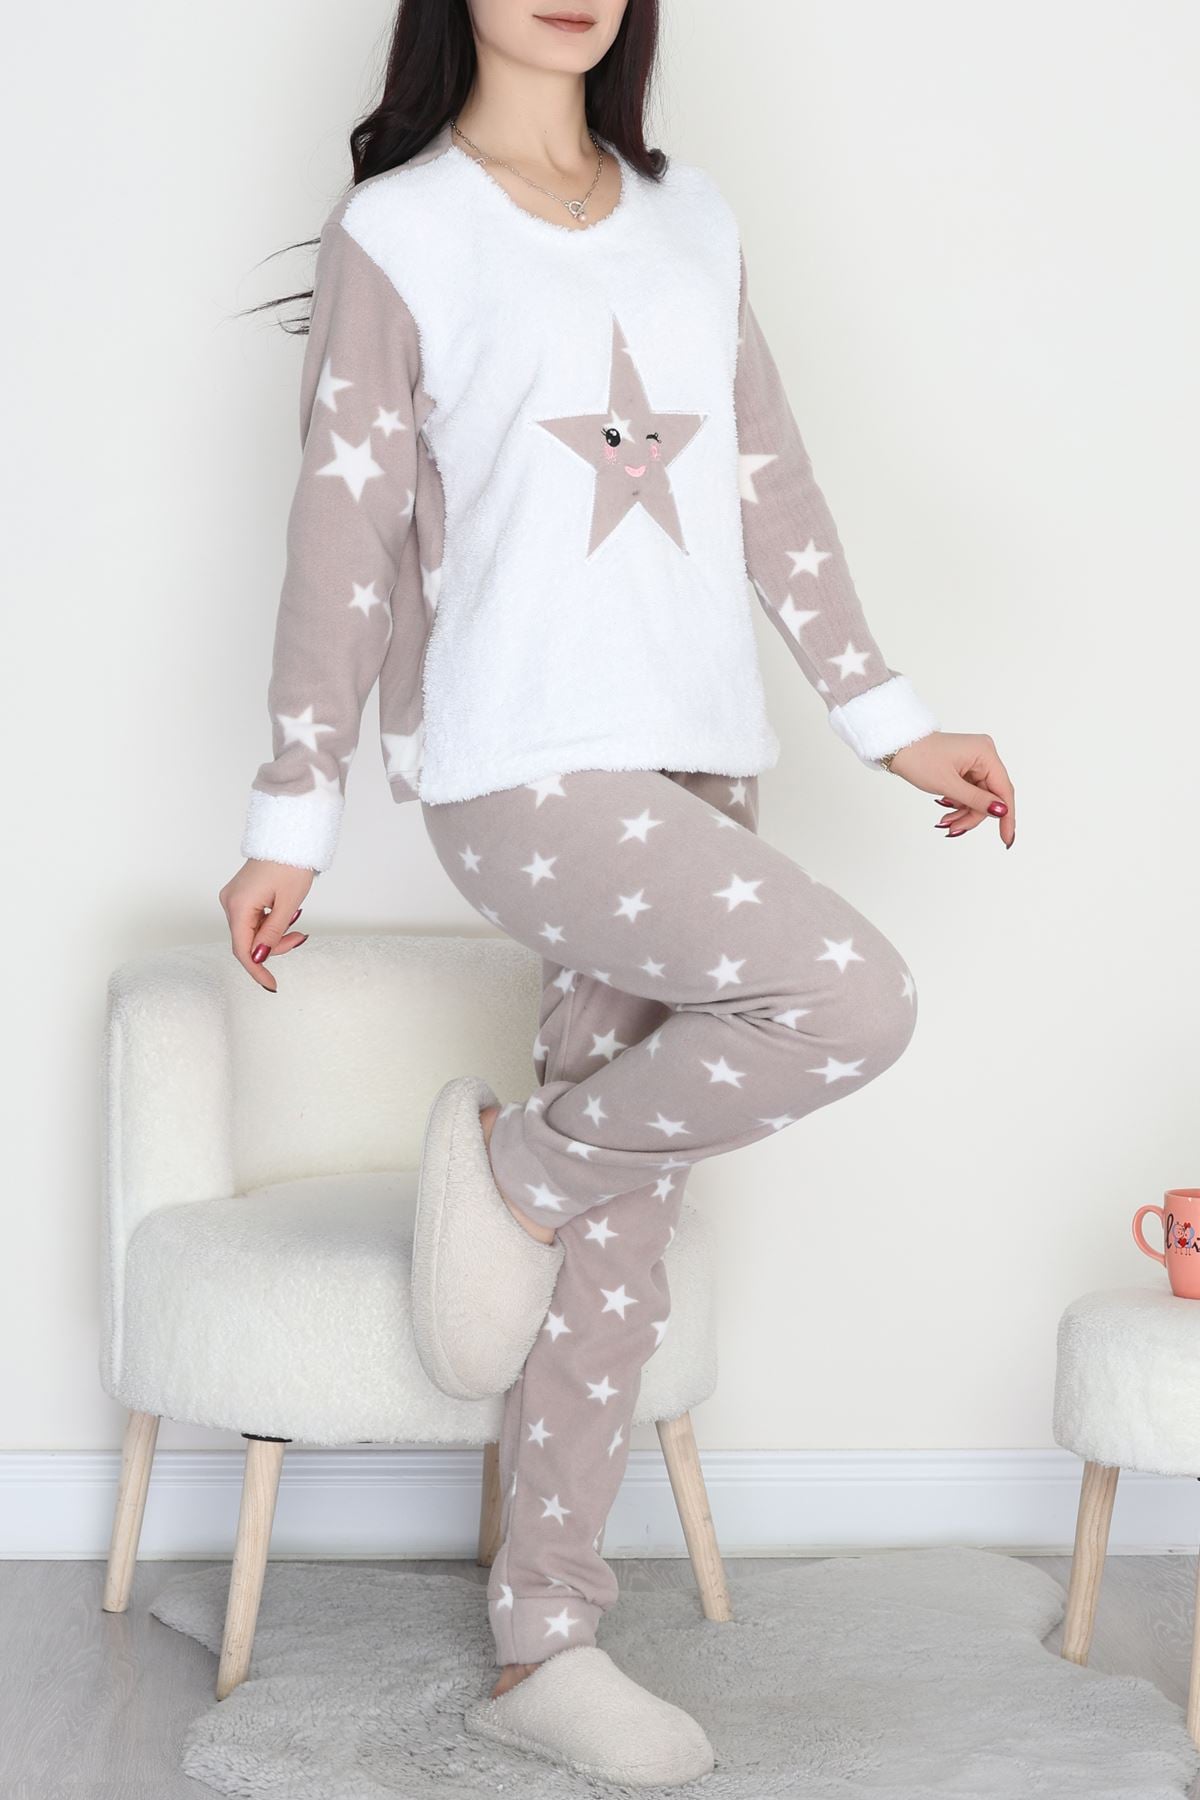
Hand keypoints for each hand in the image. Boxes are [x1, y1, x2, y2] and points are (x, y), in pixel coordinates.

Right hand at [218, 860, 314, 991]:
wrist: (289, 835)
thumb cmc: (290, 864)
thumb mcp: (288, 904)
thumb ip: (273, 933)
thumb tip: (259, 957)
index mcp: (239, 906)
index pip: (243, 950)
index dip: (257, 970)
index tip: (271, 985)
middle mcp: (230, 902)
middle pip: (248, 940)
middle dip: (273, 946)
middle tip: (300, 937)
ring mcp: (234, 898)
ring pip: (252, 930)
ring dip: (274, 933)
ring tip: (297, 920)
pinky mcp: (241, 894)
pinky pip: (254, 918)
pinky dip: (271, 922)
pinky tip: (288, 913)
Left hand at [886, 732, 1014, 848]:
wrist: (898, 747)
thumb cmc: (919, 759)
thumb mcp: (948, 784)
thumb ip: (976, 799)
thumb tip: (1002, 811)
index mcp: (985, 753)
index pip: (1004, 790)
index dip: (1007, 816)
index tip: (1006, 839)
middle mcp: (984, 755)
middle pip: (990, 796)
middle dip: (973, 815)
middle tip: (954, 829)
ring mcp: (975, 761)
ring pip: (979, 797)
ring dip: (964, 812)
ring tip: (946, 822)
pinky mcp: (966, 767)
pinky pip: (970, 792)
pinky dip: (960, 804)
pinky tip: (947, 810)